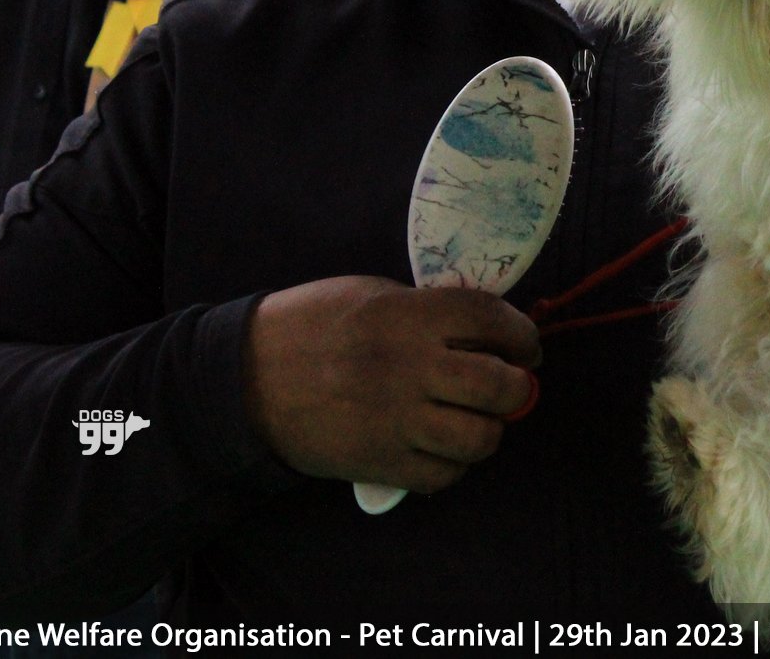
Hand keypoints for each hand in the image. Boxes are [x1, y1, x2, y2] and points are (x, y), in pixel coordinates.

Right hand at [243, 277, 540, 492]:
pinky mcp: (378, 463)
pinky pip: (442, 475)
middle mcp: (408, 368)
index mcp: (408, 316)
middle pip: (498, 386)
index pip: (492, 320)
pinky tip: (443, 448)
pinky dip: (454, 465)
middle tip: (512, 385)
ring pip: (479, 438)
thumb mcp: (372, 294)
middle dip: (518, 387)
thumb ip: (430, 310)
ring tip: (477, 419)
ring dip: (489, 430)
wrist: (243, 379)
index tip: (526, 345)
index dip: (521, 334)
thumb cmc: (312, 324)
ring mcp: (394, 421)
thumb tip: (487, 331)